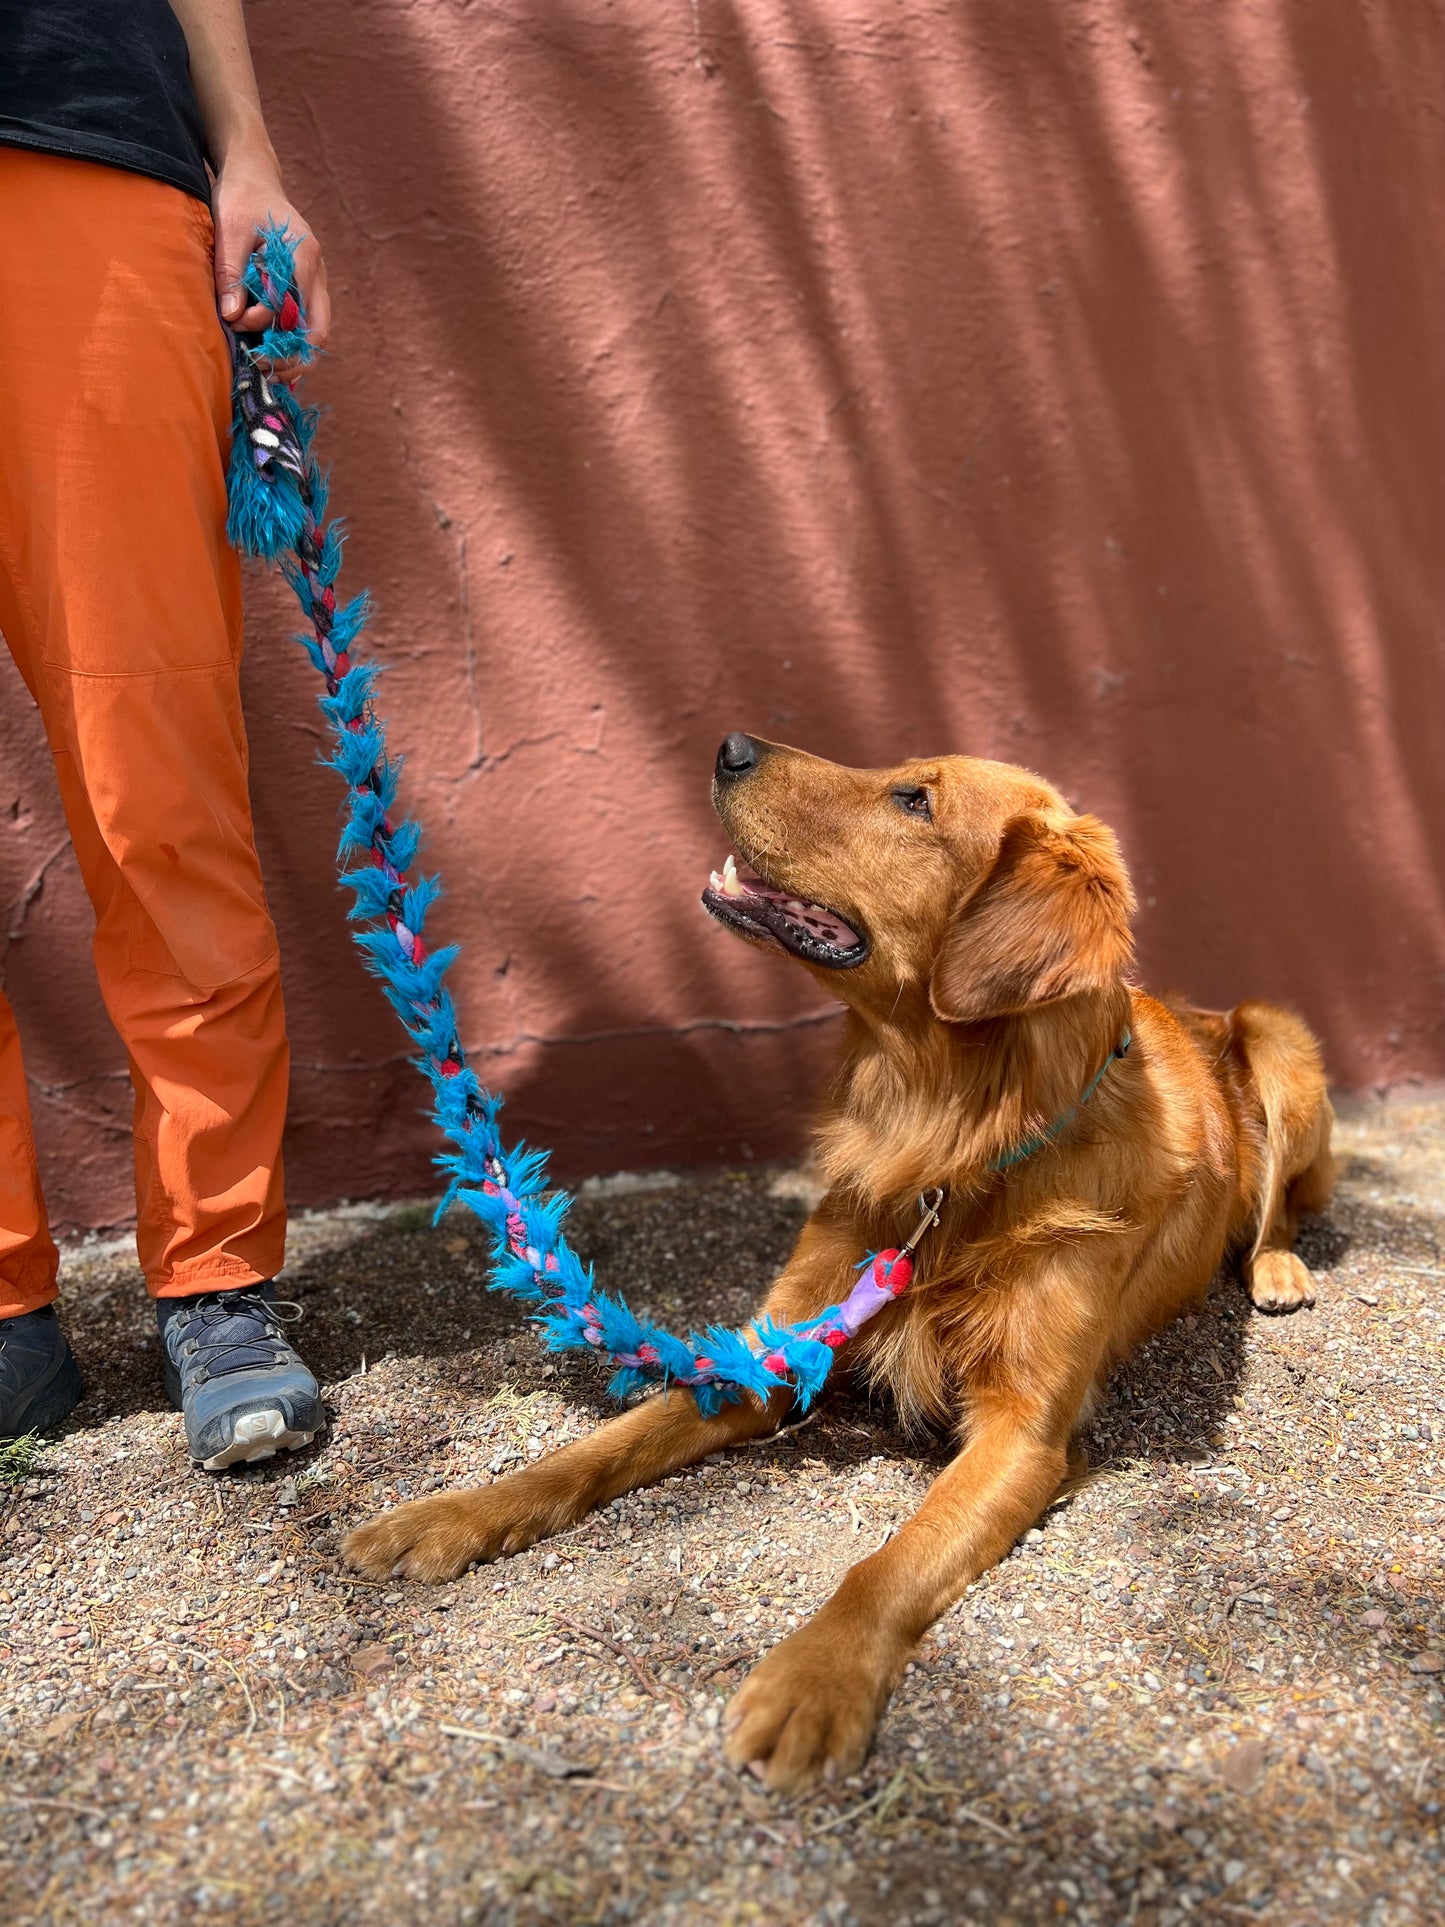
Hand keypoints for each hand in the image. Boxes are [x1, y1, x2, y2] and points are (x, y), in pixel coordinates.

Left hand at [211, 151, 330, 379]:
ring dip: (296, 355)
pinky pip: (308, 324)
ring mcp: (316, 281)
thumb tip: (230, 316)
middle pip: (317, 329)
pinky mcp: (307, 287)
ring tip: (270, 373)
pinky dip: (295, 344)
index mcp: (302, 255)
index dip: (264, 323)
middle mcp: (317, 272)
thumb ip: (231, 273)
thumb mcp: (229, 231)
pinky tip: (275, 359)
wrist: (254, 177)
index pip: (291, 305)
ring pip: (316, 331)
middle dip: (292, 355)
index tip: (235, 324)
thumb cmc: (240, 199)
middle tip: (263, 371)